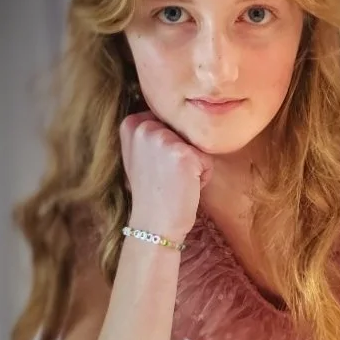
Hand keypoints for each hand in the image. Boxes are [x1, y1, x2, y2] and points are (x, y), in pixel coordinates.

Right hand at [119, 109, 213, 240]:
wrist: (154, 224)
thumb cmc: (153, 193)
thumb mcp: (141, 155)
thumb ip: (152, 132)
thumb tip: (177, 114)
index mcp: (131, 123)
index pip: (171, 121)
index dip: (171, 145)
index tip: (156, 167)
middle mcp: (144, 126)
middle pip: (185, 130)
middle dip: (184, 153)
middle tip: (167, 176)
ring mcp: (162, 138)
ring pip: (198, 144)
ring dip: (195, 164)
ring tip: (176, 181)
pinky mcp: (183, 154)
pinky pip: (208, 160)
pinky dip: (204, 176)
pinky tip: (186, 187)